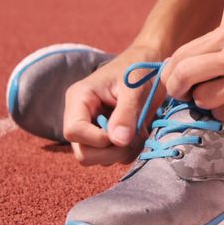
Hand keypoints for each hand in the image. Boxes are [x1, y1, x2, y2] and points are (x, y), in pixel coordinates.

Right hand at [62, 45, 161, 165]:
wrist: (150, 65)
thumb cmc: (139, 70)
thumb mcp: (134, 88)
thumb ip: (126, 113)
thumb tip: (118, 141)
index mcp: (79, 99)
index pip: (73, 131)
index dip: (96, 139)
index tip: (121, 133)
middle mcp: (81, 117)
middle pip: (83, 153)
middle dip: (111, 151)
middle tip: (135, 136)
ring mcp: (92, 130)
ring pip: (98, 159)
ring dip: (123, 152)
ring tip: (140, 131)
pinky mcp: (106, 138)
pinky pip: (112, 158)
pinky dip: (128, 151)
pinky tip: (140, 134)